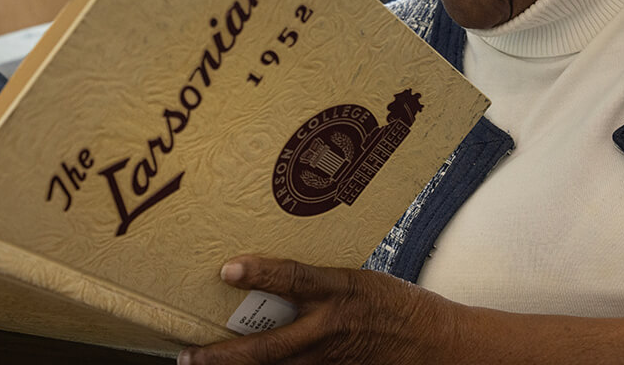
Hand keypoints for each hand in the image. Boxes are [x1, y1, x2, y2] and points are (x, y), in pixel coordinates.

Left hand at [178, 255, 457, 364]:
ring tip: (200, 364)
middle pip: (269, 348)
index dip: (260, 274)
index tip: (227, 270)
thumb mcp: (358, 276)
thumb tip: (272, 268)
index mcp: (340, 292)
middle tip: (188, 354)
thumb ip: (317, 278)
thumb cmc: (396, 304)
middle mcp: (330, 330)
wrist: (435, 343)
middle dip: (225, 354)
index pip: (294, 280)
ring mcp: (331, 360)